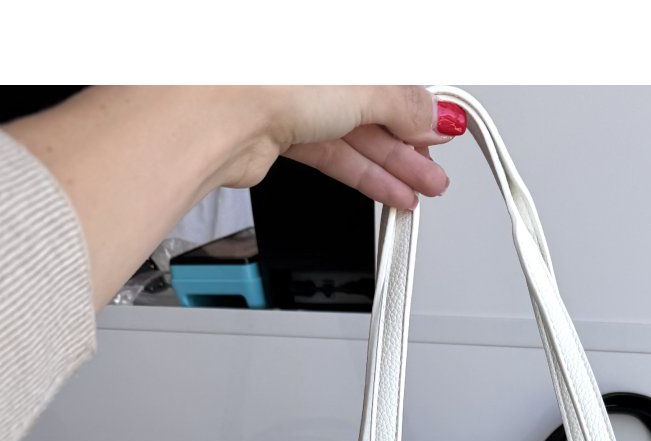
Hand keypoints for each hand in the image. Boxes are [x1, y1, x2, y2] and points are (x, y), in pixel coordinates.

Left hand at [4, 86, 466, 308]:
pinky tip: (389, 193)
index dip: (418, 104)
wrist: (206, 114)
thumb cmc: (264, 72)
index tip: (444, 129)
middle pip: (371, 103)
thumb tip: (434, 115)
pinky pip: (330, 154)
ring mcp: (288, 94)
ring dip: (391, 166)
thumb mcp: (363, 83)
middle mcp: (308, 61)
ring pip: (352, 132)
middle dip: (409, 142)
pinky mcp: (272, 131)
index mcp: (332, 35)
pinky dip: (362, 175)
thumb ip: (404, 103)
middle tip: (437, 170)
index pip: (387, 72)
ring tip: (422, 192)